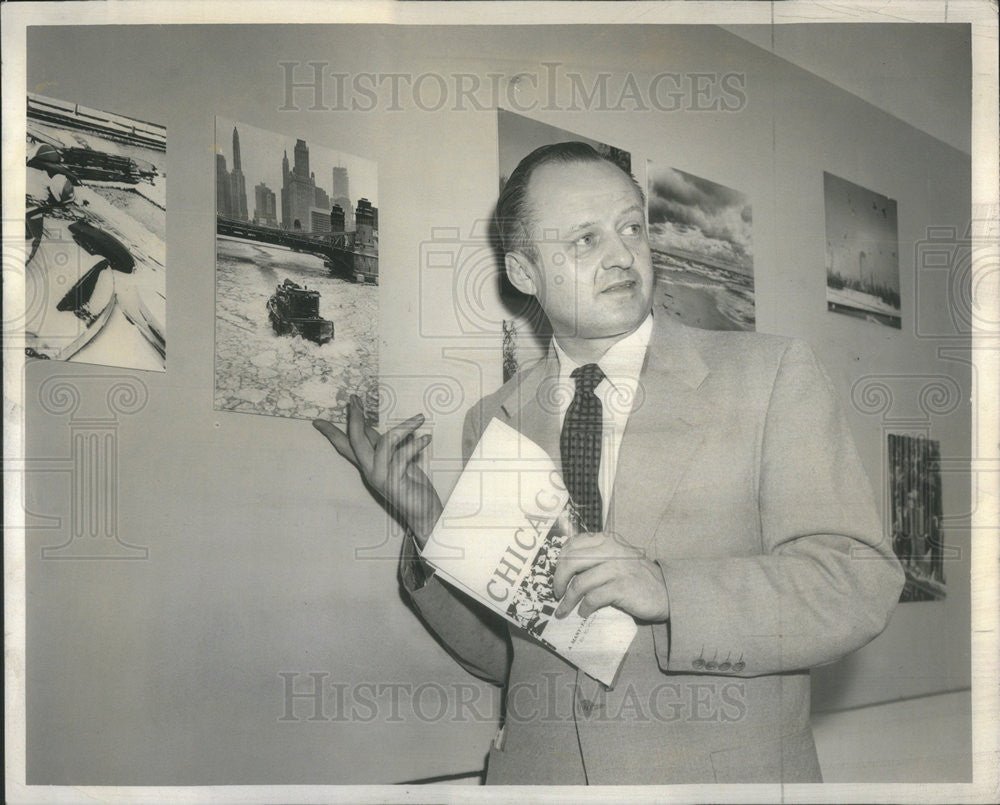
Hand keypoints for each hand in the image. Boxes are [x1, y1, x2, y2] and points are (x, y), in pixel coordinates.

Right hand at [313, 395, 442, 544]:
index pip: (345, 447)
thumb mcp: (394, 461)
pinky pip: (403, 456)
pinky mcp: (396, 482)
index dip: (331, 433)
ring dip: (404, 427)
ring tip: (420, 418)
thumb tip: (367, 426)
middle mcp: (371, 471)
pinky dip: (416, 445)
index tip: (317, 421)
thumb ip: (381, 445)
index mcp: (369, 466)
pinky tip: (427, 438)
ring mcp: (382, 477)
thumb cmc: (411, 486)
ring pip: (386, 443)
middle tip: (355, 399)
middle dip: (354, 418)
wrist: (423, 514)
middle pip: (355, 441)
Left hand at [551, 532, 669, 621]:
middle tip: (556, 593)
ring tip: (564, 610)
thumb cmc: (636, 576)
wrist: (665, 591)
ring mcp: (617, 568)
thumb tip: (564, 569)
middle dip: (558, 579)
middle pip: (571, 562)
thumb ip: (595, 556)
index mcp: (607, 540)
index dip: (560, 562)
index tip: (557, 576)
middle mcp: (611, 550)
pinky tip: (584, 612)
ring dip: (568, 600)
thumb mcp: (617, 557)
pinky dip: (585, 607)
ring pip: (580, 583)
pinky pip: (593, 598)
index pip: (573, 545)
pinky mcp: (622, 587)